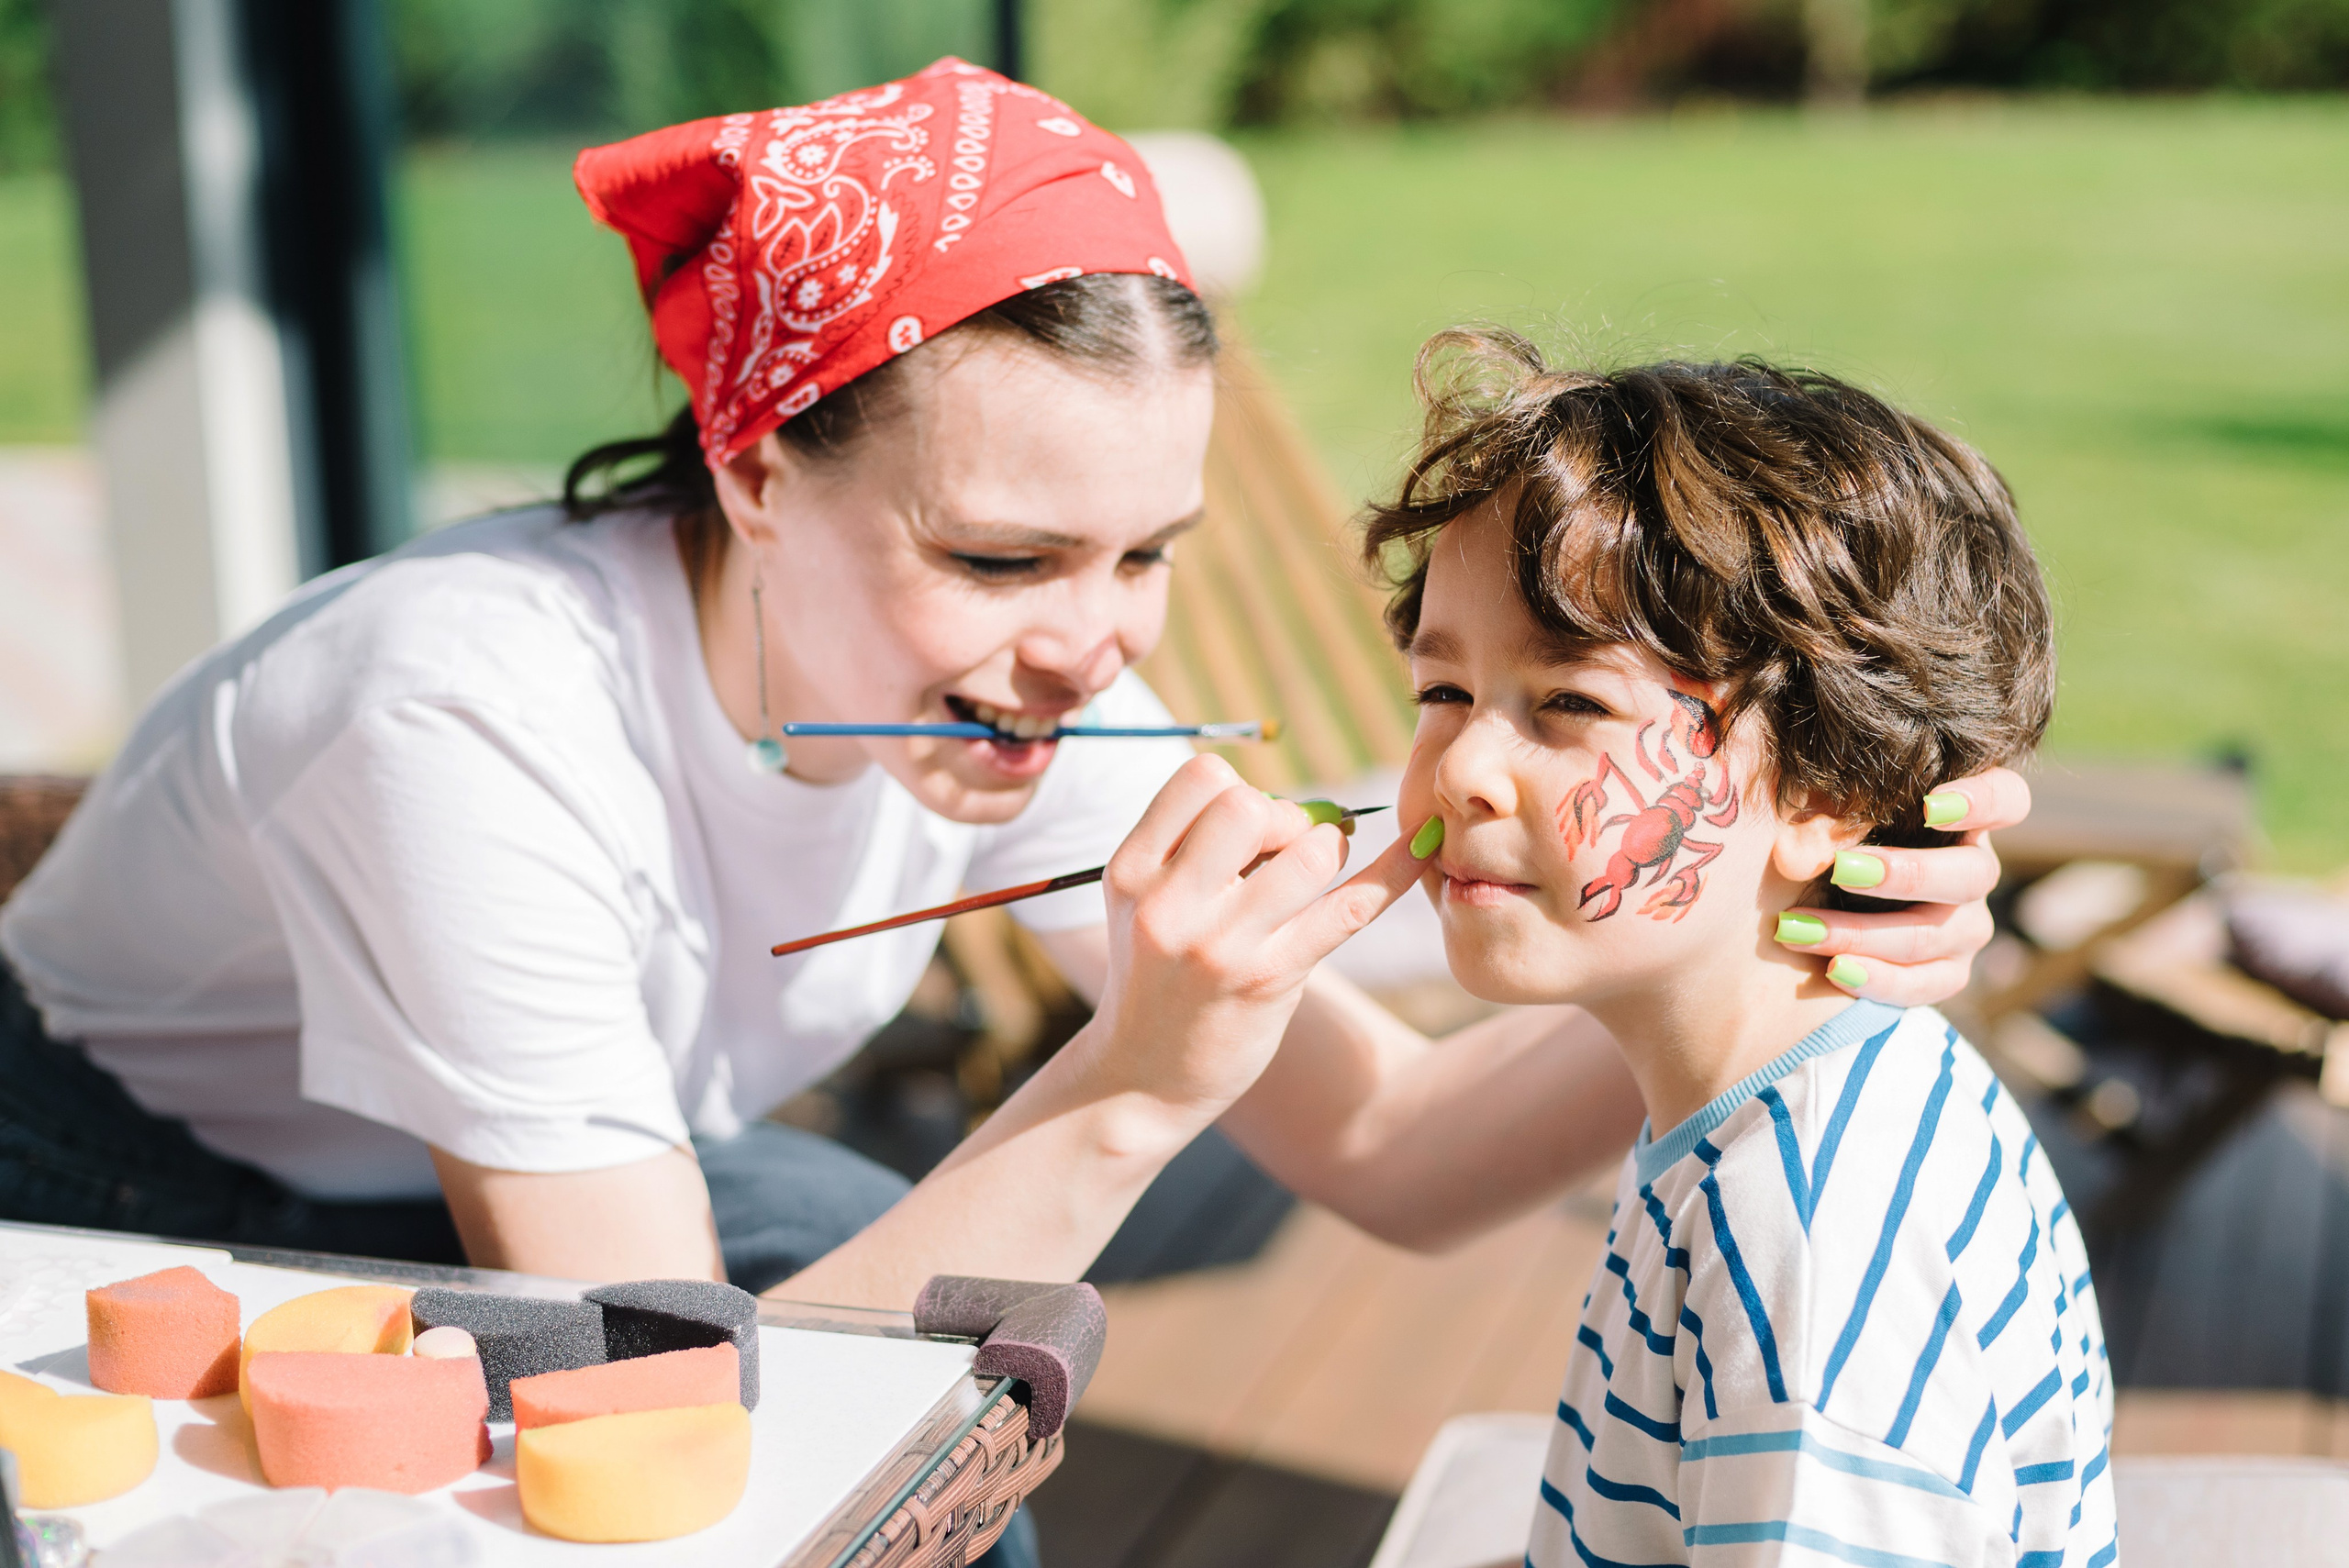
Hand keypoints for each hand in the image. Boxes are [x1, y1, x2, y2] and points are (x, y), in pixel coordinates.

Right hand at [1078, 755, 1429, 1121]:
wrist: (1140, 1079)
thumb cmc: (1156, 978)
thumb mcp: (1145, 905)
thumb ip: (1197, 849)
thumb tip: (1300, 808)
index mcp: (1132, 870)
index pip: (1202, 777)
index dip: (1239, 789)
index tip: (1248, 829)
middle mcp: (1168, 903)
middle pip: (1249, 804)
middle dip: (1283, 816)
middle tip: (1286, 853)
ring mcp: (1219, 944)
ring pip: (1308, 852)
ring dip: (1327, 848)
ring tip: (1316, 874)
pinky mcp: (1270, 978)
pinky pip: (1350, 908)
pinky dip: (1396, 869)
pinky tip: (1424, 846)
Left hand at [1773, 766, 2031, 1005]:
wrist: (1808, 906)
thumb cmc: (1820, 839)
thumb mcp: (1821, 817)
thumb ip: (1816, 818)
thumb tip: (1791, 853)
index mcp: (1957, 817)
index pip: (2005, 799)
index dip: (1982, 801)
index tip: (1930, 805)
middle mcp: (1972, 872)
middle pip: (1971, 875)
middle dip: (1904, 874)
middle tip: (1840, 869)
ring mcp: (1965, 927)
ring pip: (1931, 934)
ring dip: (1860, 932)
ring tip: (1798, 928)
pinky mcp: (1947, 974)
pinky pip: (1923, 984)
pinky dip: (1876, 978)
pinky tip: (1833, 968)